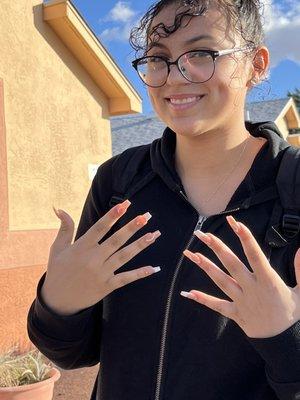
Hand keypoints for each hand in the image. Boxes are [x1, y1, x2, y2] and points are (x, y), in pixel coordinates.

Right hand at [41, 200, 160, 315]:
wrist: (57, 302)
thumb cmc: (58, 271)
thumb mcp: (57, 249)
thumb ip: (64, 228)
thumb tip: (59, 208)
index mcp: (81, 247)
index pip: (100, 228)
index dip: (113, 216)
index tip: (125, 204)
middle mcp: (93, 259)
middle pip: (116, 240)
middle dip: (132, 227)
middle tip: (146, 216)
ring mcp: (101, 273)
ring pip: (124, 256)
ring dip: (140, 245)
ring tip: (154, 234)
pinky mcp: (106, 287)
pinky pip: (125, 278)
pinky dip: (139, 274)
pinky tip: (153, 268)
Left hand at [181, 215, 299, 337]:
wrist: (286, 343)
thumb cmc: (293, 316)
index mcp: (269, 281)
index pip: (255, 255)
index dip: (245, 238)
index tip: (235, 223)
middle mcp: (252, 289)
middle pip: (232, 264)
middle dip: (217, 247)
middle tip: (202, 233)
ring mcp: (242, 302)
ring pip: (221, 281)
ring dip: (206, 266)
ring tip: (192, 253)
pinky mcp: (236, 314)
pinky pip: (217, 306)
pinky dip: (203, 299)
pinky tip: (188, 293)